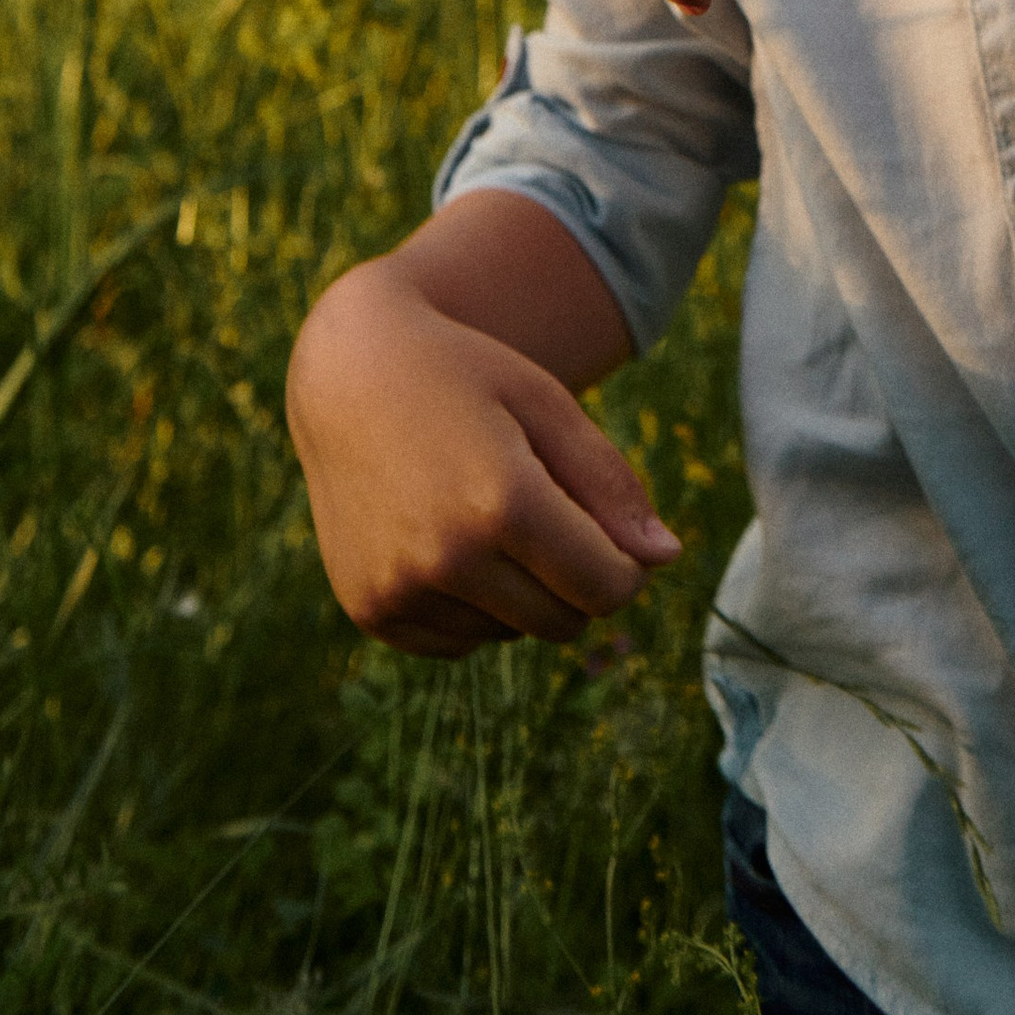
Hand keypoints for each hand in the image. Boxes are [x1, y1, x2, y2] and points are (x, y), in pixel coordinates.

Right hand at [286, 250, 679, 654]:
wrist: (349, 371)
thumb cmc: (464, 376)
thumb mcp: (547, 404)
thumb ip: (610, 484)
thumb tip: (665, 559)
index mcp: (503, 501)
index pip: (606, 587)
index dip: (626, 567)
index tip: (615, 533)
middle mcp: (446, 557)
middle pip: (561, 620)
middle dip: (575, 581)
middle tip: (551, 516)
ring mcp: (400, 589)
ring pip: (509, 634)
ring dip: (519, 593)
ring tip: (488, 515)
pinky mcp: (371, 611)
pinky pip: (456, 643)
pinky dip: (470, 608)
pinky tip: (448, 540)